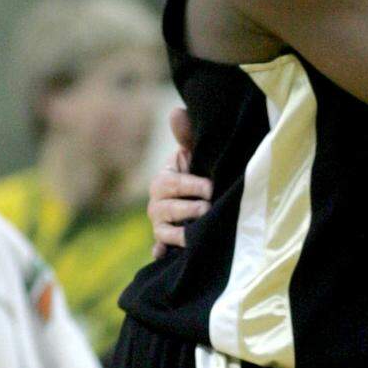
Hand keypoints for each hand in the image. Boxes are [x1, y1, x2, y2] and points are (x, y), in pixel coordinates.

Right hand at [150, 106, 209, 256]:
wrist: (197, 196)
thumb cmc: (197, 171)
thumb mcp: (193, 154)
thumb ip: (186, 136)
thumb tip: (176, 111)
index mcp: (163, 180)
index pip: (174, 183)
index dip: (192, 185)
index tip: (211, 187)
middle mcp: (157, 203)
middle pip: (167, 208)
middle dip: (188, 208)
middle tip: (208, 209)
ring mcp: (159, 223)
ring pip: (165, 229)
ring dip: (180, 232)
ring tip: (196, 233)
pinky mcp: (164, 240)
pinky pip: (159, 247)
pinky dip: (160, 251)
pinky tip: (162, 256)